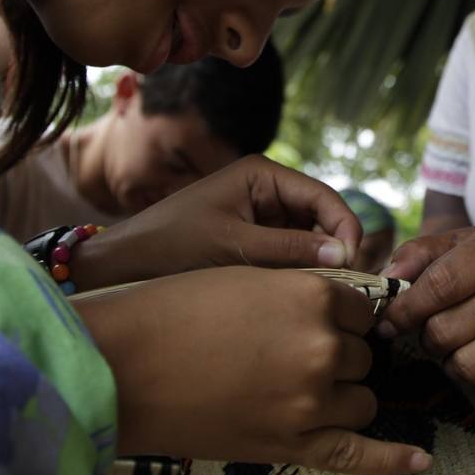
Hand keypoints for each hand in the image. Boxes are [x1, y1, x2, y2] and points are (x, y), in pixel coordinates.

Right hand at [74, 267, 431, 474]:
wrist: (123, 367)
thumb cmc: (172, 312)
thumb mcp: (245, 277)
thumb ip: (299, 291)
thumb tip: (343, 310)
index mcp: (312, 295)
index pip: (360, 311)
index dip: (339, 318)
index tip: (315, 324)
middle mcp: (321, 348)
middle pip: (362, 357)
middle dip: (336, 356)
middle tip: (286, 357)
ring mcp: (311, 401)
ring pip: (362, 401)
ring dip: (343, 396)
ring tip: (297, 391)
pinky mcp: (292, 446)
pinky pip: (359, 455)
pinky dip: (394, 458)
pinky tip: (420, 458)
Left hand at [77, 156, 362, 286]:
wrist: (120, 267)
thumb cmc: (169, 246)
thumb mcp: (232, 247)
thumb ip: (289, 250)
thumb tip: (344, 256)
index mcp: (260, 175)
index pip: (322, 197)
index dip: (344, 227)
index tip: (354, 263)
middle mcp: (265, 192)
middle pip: (320, 220)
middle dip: (334, 250)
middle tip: (347, 288)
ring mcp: (259, 219)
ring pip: (307, 242)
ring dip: (317, 267)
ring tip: (326, 298)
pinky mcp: (251, 244)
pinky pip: (288, 258)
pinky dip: (297, 276)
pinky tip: (300, 299)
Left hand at [381, 217, 474, 417]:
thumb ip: (427, 253)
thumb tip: (387, 278)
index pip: (438, 284)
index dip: (404, 310)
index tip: (390, 322)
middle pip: (448, 330)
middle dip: (432, 338)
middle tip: (443, 333)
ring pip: (470, 366)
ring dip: (458, 366)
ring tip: (470, 349)